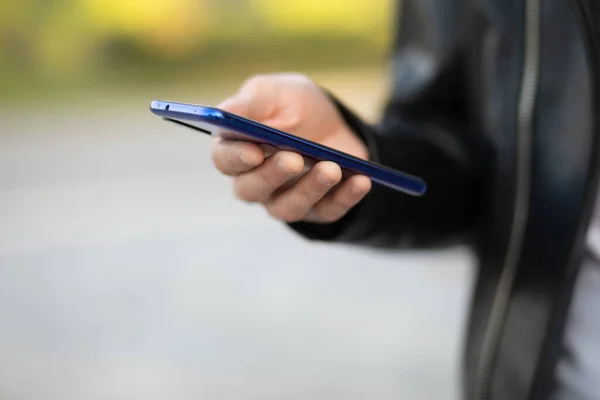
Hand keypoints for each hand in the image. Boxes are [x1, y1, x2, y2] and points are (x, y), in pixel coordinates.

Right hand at [211, 73, 371, 223]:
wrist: (336, 122)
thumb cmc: (295, 107)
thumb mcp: (274, 93)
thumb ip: (248, 103)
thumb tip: (223, 113)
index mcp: (238, 150)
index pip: (225, 161)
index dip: (236, 159)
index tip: (254, 152)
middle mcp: (256, 181)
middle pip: (251, 190)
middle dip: (272, 175)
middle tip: (294, 159)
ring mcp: (286, 199)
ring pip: (288, 208)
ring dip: (310, 189)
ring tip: (332, 169)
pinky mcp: (318, 209)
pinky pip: (328, 211)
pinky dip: (345, 197)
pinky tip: (360, 181)